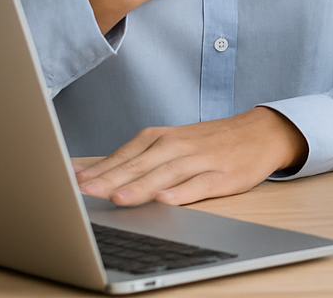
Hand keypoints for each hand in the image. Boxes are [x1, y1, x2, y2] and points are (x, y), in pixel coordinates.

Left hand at [73, 107, 308, 205]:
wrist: (259, 132)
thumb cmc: (209, 142)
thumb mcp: (173, 142)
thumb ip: (139, 159)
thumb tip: (94, 176)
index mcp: (162, 137)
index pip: (124, 154)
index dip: (99, 170)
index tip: (73, 184)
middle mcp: (178, 145)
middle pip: (140, 164)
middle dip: (111, 180)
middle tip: (84, 193)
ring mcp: (201, 160)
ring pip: (166, 174)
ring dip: (141, 186)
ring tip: (118, 199)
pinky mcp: (222, 175)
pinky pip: (199, 184)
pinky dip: (182, 192)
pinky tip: (165, 199)